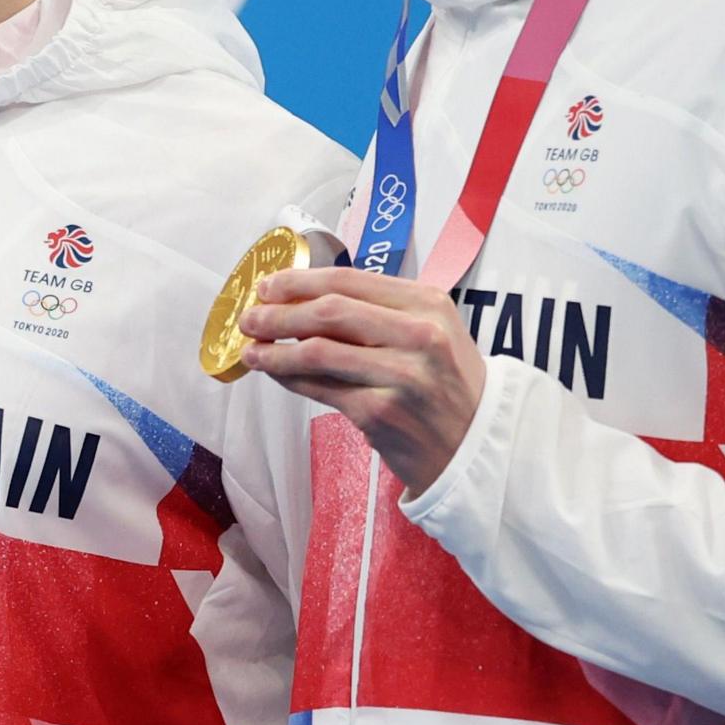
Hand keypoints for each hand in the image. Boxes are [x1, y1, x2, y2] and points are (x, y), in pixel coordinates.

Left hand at [239, 263, 487, 493]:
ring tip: (251, 350)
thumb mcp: (431, 332)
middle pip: (329, 311)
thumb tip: (303, 299)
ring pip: (316, 351)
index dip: (299, 281)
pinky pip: (319, 388)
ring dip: (274, 350)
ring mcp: (400, 375)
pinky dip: (289, 378)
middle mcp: (419, 334)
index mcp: (428, 304)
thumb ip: (378, 311)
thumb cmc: (447, 383)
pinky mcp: (380, 413)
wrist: (476, 444)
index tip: (268, 285)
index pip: (349, 280)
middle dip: (278, 312)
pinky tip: (274, 373)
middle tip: (248, 317)